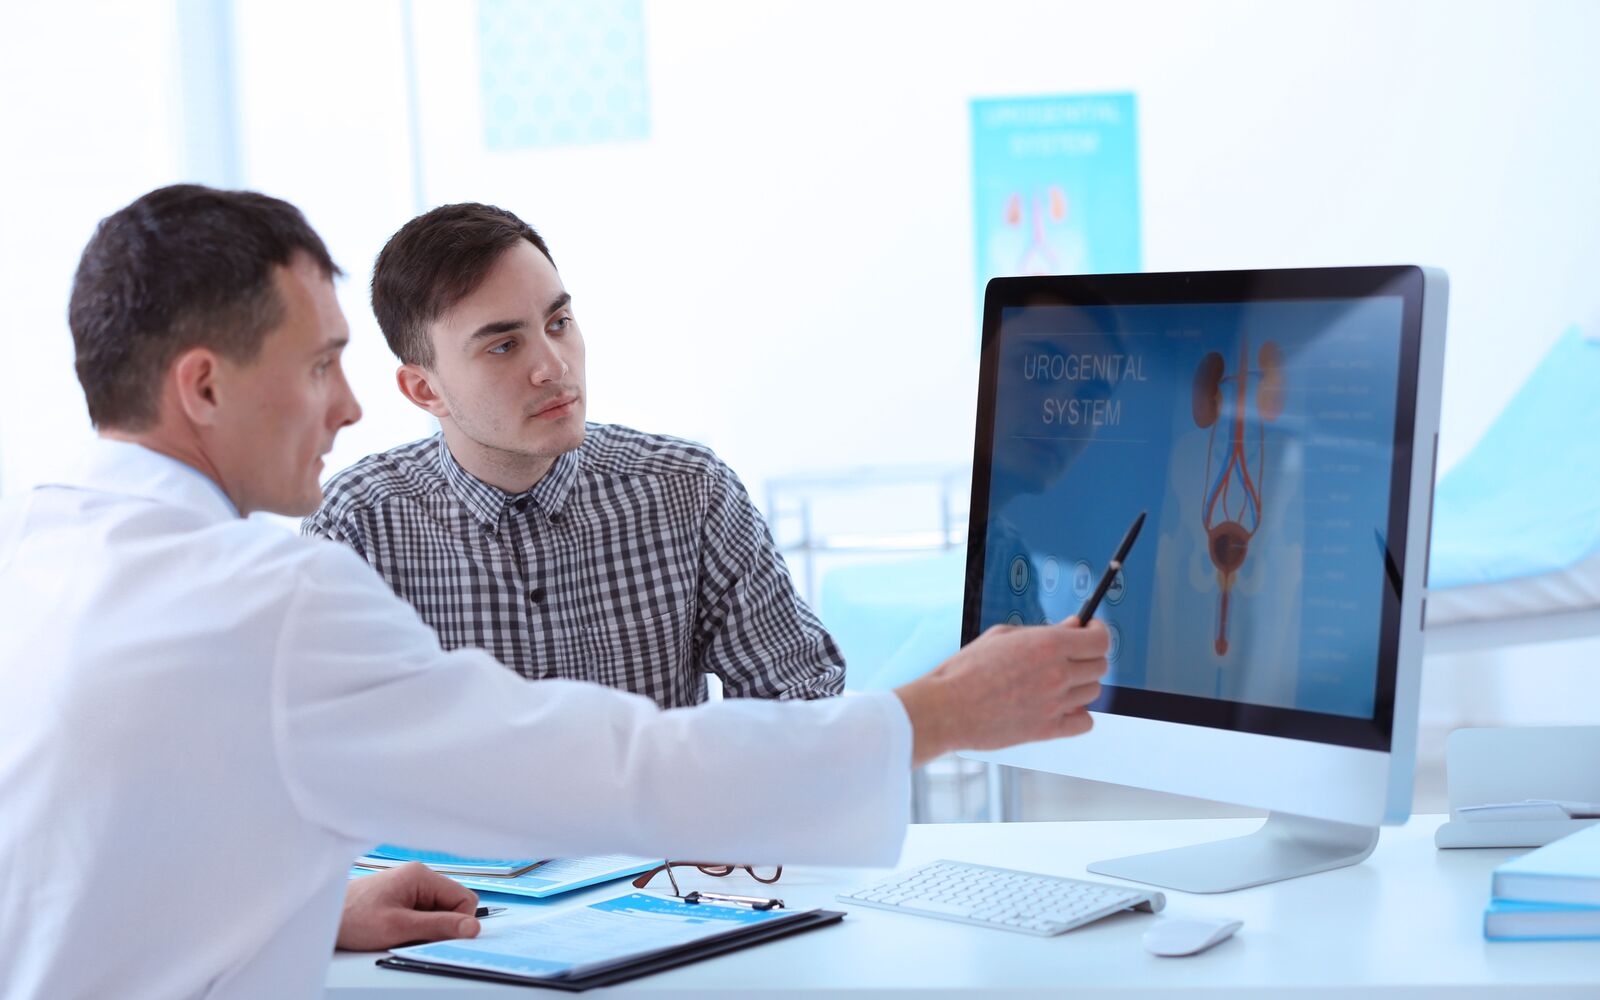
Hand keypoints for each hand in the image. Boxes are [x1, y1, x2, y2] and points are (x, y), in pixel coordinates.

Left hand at [335, 862, 480, 950]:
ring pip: (438, 912)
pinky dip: (415, 928)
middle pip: (452, 905)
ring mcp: (410, 887)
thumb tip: (473, 928)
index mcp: (421, 875)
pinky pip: (423, 915)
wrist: (321, 918)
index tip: (440, 938)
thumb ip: (438, 926)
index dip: (458, 922)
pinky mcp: (401, 898)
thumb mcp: (399, 927)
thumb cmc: (352, 918)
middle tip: (414, 938)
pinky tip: (395, 932)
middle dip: (439, 926)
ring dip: (425, 929)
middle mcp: (418, 877)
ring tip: (399, 935)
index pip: (464, 899)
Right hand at [894, 618, 1107, 765]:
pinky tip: (1061, 707)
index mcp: (1047, 644)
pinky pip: (1085, 722)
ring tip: (1056, 683)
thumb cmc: (967, 670)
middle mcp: (1057, 673)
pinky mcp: (1047, 730)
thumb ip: (1044, 631)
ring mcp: (1055, 704)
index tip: (1092, 632)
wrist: (947, 708)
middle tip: (1071, 657)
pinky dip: (1079, 715)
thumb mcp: (1003, 636)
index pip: (1099, 640)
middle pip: (1100, 666)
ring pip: (1093, 693)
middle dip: (1089, 658)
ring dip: (1080, 685)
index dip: (1099, 634)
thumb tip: (1074, 627)